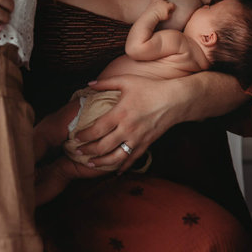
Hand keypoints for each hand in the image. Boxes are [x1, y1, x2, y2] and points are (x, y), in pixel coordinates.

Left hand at [69, 73, 191, 173]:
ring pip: (115, 157)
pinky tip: (115, 171)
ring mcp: (137, 139)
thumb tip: (88, 84)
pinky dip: (122, 167)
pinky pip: (132, 160)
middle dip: (88, 151)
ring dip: (101, 163)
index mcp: (120, 113)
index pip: (96, 129)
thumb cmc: (150, 88)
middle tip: (77, 152)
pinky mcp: (146, 144)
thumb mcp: (127, 81)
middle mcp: (127, 129)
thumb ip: (106, 83)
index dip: (84, 136)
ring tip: (90, 164)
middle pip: (102, 146)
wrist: (175, 100)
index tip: (75, 138)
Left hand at [145, 0, 175, 21]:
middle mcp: (163, 2)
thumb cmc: (159, 17)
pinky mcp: (153, 1)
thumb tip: (170, 13)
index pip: (172, 5)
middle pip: (167, 1)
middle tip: (167, 5)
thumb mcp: (167, 17)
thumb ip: (169, 15)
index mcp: (167, 6)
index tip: (172, 9)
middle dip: (168, 3)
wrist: (151, 15)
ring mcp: (158, 0)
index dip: (173, 7)